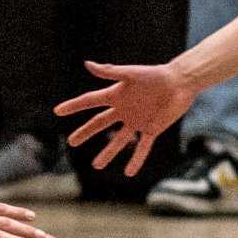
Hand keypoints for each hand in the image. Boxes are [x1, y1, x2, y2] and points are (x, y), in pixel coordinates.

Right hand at [55, 59, 197, 176]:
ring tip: (96, 166)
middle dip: (85, 132)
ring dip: (108, 153)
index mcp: (116, 95)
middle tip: (72, 142)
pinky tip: (129, 172)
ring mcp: (136, 121)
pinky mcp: (151, 129)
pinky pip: (142, 147)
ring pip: (118, 140)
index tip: (57, 111)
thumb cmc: (155, 75)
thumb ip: (110, 72)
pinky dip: (136, 159)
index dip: (73, 106)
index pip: (89, 101)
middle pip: (99, 123)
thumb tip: (87, 64)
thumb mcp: (130, 73)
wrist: (179, 83)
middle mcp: (123, 109)